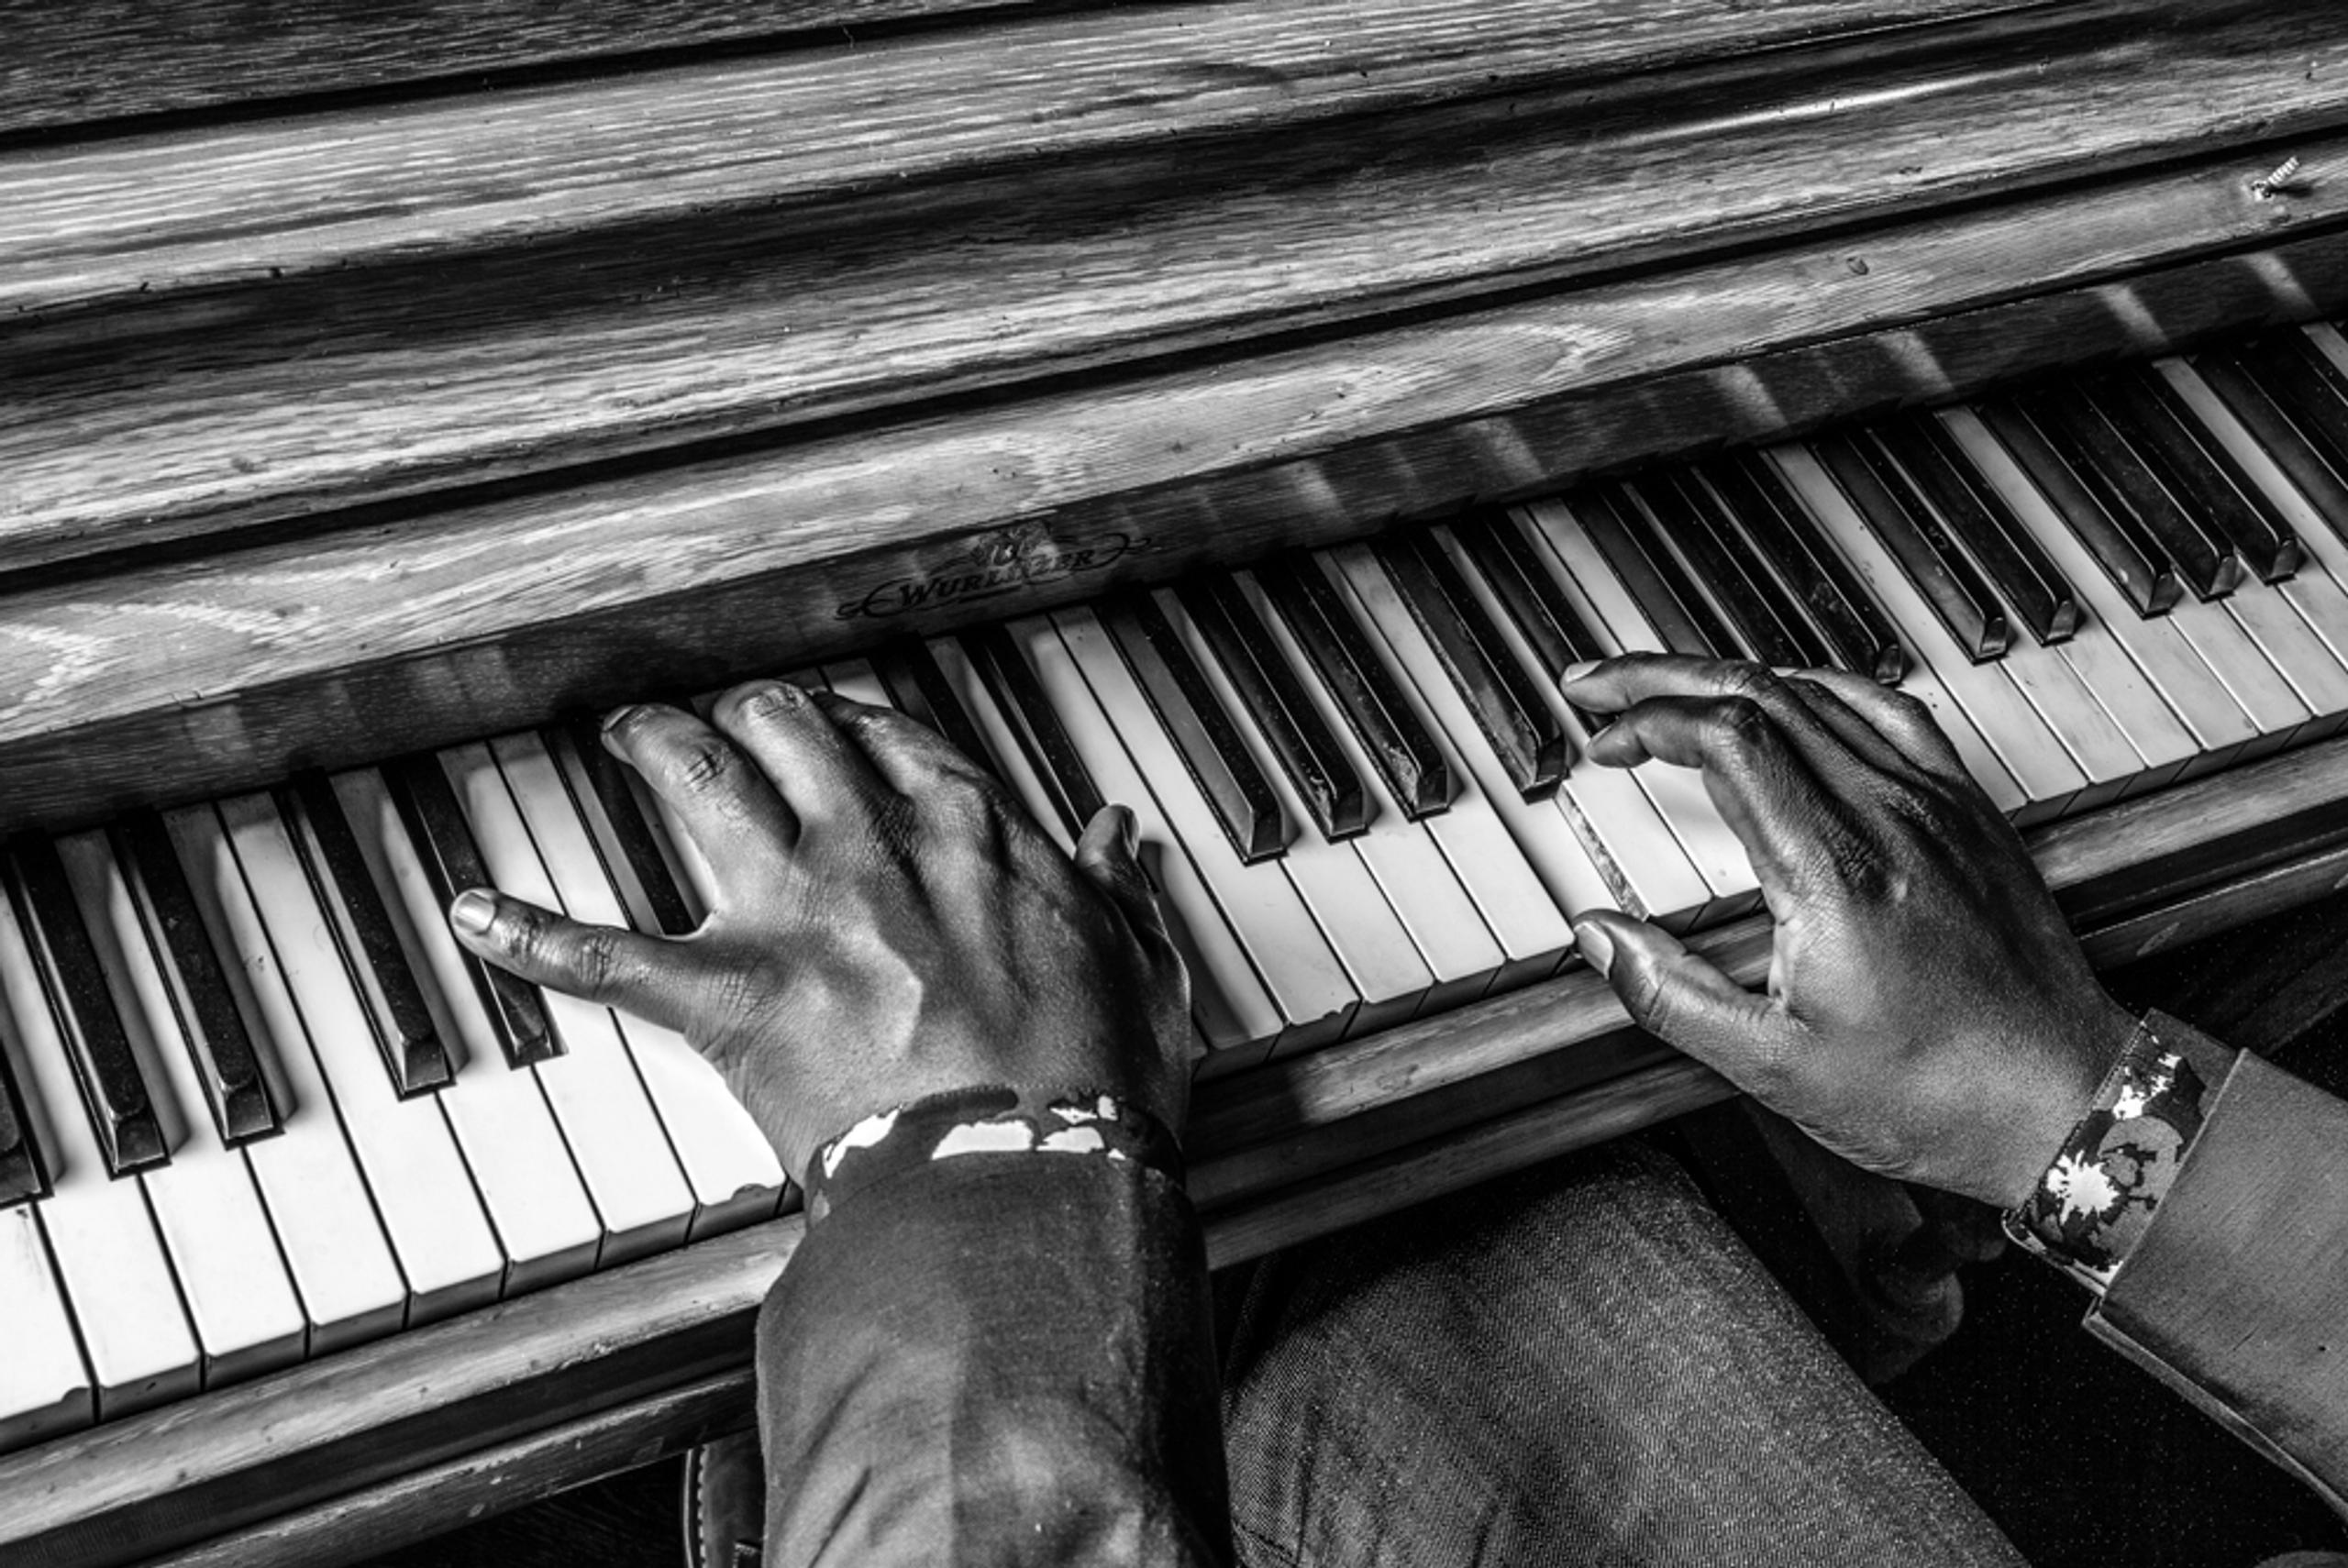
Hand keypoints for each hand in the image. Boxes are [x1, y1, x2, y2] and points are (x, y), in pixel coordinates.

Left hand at [445, 680, 1192, 1182]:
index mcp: (973, 832)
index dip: (855, 725)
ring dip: (655, 746)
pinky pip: (603, 954)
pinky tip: (473, 912)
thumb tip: (1120, 839)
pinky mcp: (727, 993)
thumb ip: (1121, 895)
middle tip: (728, 720)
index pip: (896, 739)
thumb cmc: (1088, 1083)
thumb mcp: (1139, 967)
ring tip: (627, 733)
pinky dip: (528, 933)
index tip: (837, 726)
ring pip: (702, 782)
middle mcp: (875, 841)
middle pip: (790, 730)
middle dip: (750, 714)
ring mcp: (796, 907)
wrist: (1026, 1167)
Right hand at [1560, 654, 2136, 1207]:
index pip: (1728, 737)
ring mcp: (1937, 807)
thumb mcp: (1777, 1066)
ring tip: (1674, 691)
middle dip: (1666, 680)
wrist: (2066, 1102)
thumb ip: (1673, 996)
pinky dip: (1819, 691)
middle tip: (1604, 691)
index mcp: (1834, 872)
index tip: (1603, 741)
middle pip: (1762, 693)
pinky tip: (1791, 702)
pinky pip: (1889, 712)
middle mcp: (1890, 818)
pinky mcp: (1969, 814)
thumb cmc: (1939, 1094)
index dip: (1649, 719)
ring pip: (1820, 692)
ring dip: (1732, 680)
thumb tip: (1603, 936)